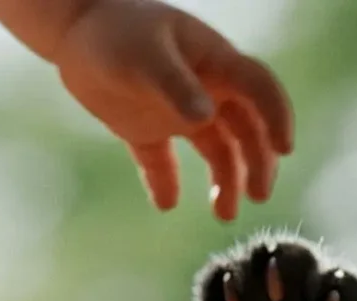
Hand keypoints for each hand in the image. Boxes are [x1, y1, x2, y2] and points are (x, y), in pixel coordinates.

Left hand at [50, 0, 294, 219]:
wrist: (72, 29)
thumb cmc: (116, 30)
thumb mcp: (146, 55)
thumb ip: (175, 86)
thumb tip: (206, 117)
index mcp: (215, 63)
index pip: (260, 89)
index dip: (277, 116)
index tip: (284, 148)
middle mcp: (206, 90)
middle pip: (246, 129)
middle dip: (257, 162)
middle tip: (257, 196)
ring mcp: (178, 112)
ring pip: (216, 150)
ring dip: (226, 181)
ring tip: (223, 215)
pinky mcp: (147, 130)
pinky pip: (163, 163)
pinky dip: (166, 184)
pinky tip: (166, 204)